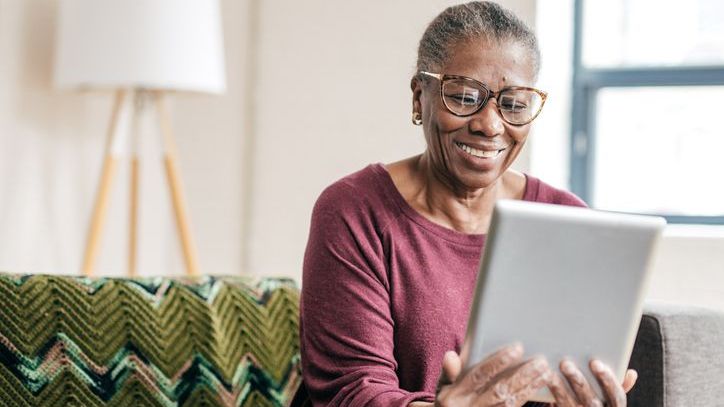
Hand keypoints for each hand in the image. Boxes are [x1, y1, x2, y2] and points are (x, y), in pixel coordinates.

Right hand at [434, 343, 551, 406]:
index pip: (478, 375)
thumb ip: (448, 372)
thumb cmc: (448, 402)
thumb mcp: (441, 388)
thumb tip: (450, 355)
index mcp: (453, 396)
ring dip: (529, 388)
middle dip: (521, 376)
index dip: (498, 361)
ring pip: (509, 403)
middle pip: (499, 391)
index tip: (518, 348)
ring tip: (545, 373)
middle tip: (540, 361)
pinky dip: (525, 399)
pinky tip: (538, 389)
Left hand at [547, 359, 637, 406]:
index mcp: (613, 406)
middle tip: (565, 363)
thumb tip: (631, 373)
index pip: (616, 396)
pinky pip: (557, 405)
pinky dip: (551, 391)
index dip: (608, 380)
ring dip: (559, 387)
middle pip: (590, 400)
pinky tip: (545, 378)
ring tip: (549, 371)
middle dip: (578, 380)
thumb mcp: (609, 393)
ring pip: (569, 403)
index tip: (595, 363)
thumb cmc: (595, 396)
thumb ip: (618, 383)